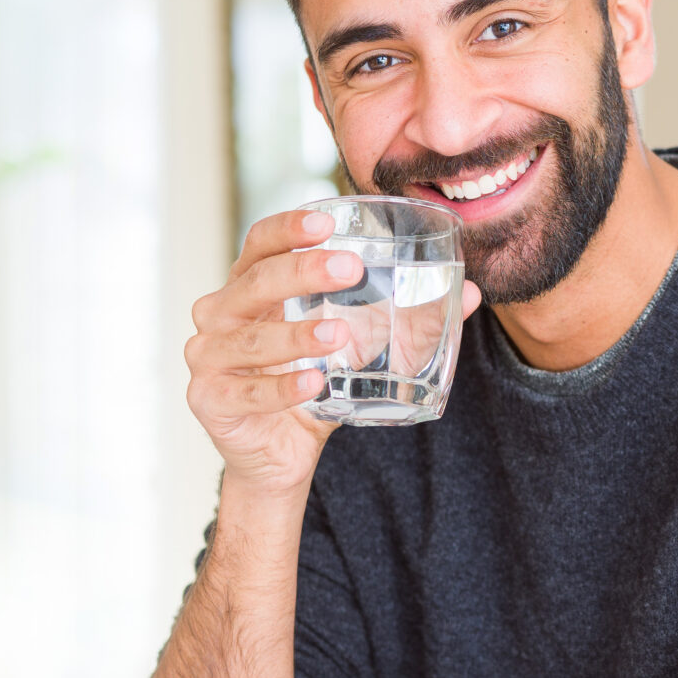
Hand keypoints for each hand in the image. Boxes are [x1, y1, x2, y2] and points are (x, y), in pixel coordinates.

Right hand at [184, 209, 483, 497]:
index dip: (288, 228)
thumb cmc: (312, 383)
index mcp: (249, 286)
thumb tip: (470, 293)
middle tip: (349, 271)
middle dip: (301, 272)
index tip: (327, 222)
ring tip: (338, 337)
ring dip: (296, 337)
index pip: (260, 243)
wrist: (279, 455)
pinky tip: (314, 385)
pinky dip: (282, 389)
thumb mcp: (356, 345)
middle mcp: (219, 313)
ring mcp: (207, 357)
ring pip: (252, 340)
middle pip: (254, 281)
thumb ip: (405, 318)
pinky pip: (248, 392)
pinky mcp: (209, 400)